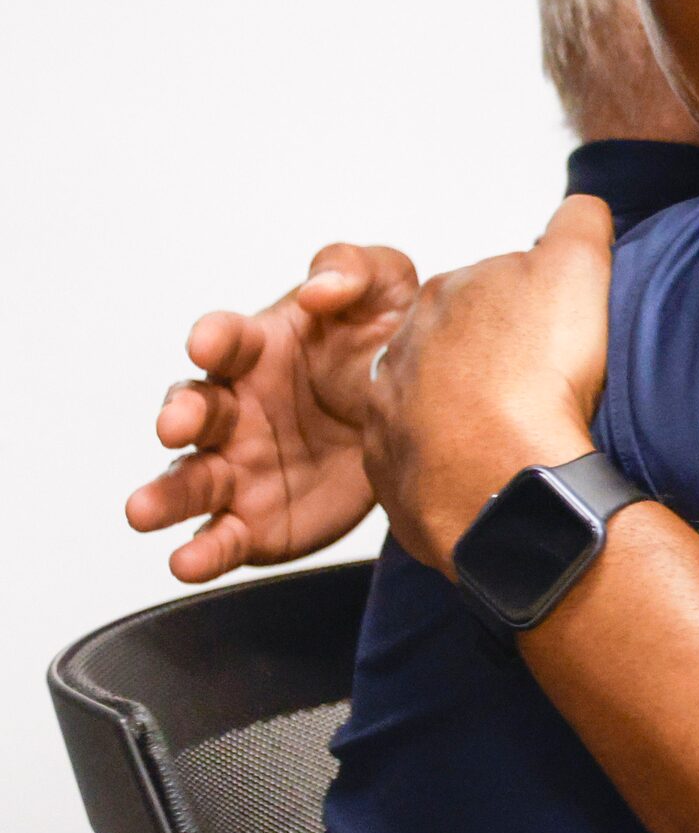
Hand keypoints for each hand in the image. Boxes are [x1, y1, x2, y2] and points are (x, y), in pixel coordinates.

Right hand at [124, 243, 419, 581]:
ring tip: (142, 511)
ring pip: (191, 479)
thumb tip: (322, 287)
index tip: (209, 341)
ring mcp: (240, 465)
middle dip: (180, 415)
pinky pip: (224, 536)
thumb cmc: (384, 343)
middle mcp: (237, 408)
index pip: (226, 338)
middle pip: (194, 410)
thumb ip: (352, 270)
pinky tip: (187, 562)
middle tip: (176, 424)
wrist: (421, 417)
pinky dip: (203, 552)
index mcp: (259, 350)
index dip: (216, 337)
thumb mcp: (386, 289)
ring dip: (164, 494)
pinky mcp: (257, 518)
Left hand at [363, 196, 612, 577]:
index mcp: (444, 294)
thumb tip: (579, 212)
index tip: (556, 332)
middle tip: (541, 382)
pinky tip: (492, 467)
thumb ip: (577, 223)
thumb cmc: (537, 377)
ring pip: (433, 399)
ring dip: (468, 408)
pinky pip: (425, 458)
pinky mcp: (393, 472)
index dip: (530, 306)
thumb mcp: (577, 268)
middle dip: (491, 354)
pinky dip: (455, 459)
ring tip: (518, 430)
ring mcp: (392, 413)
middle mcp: (404, 348)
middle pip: (456, 341)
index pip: (490, 285)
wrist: (503, 480)